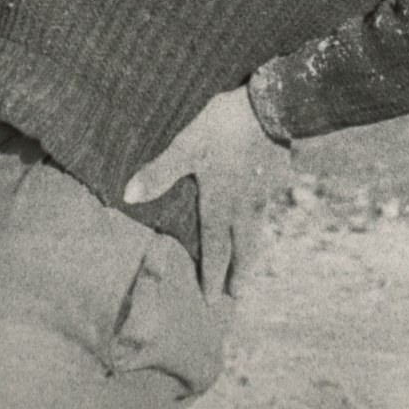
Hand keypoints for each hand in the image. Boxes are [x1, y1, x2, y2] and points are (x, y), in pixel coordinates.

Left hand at [123, 86, 290, 298]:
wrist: (270, 109)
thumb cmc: (223, 128)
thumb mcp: (186, 147)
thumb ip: (160, 172)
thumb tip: (129, 196)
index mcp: (220, 203)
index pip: (214, 248)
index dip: (212, 274)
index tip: (213, 299)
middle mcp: (245, 205)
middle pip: (244, 248)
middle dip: (240, 274)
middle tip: (239, 295)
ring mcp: (266, 193)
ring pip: (259, 230)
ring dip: (255, 251)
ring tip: (254, 262)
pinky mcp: (280, 175)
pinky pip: (271, 203)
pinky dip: (266, 215)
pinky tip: (266, 209)